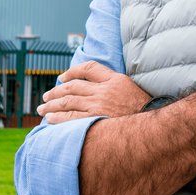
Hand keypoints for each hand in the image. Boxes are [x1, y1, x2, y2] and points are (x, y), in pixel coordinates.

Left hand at [37, 61, 151, 123]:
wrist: (153, 127)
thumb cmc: (144, 110)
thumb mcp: (131, 89)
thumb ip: (114, 84)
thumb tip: (97, 86)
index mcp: (114, 79)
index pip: (88, 68)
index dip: (72, 71)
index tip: (62, 77)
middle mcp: (104, 90)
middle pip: (73, 86)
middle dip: (56, 91)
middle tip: (46, 96)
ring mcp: (98, 105)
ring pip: (68, 101)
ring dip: (52, 104)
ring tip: (42, 108)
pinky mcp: (95, 119)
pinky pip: (71, 117)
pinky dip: (58, 117)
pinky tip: (50, 118)